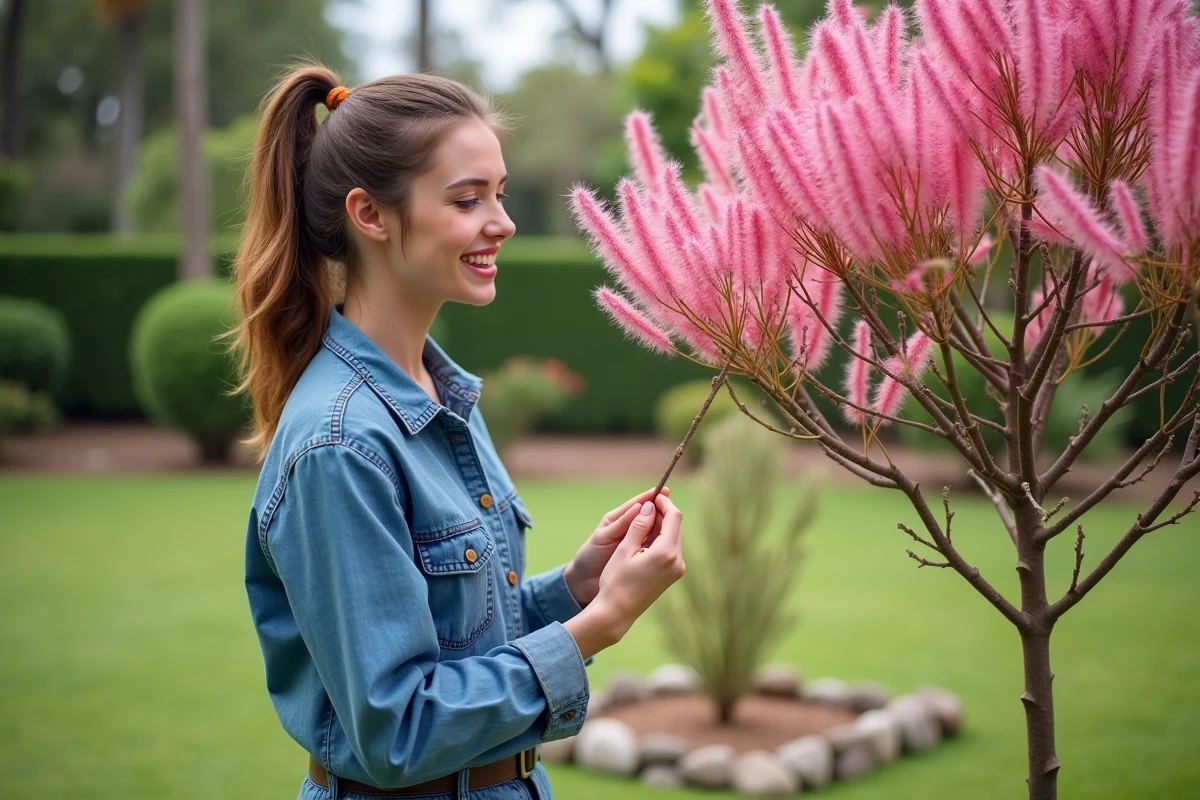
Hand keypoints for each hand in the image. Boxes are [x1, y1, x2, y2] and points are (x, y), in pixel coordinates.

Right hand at [563, 493, 685, 659]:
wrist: (616, 612)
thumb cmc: (616, 580)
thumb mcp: (624, 549)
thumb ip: (639, 525)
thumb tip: (649, 506)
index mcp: (666, 553)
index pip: (673, 517)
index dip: (664, 503)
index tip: (653, 496)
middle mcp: (677, 561)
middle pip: (677, 527)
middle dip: (664, 514)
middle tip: (647, 507)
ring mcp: (677, 570)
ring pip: (675, 538)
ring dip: (662, 526)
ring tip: (643, 522)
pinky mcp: (673, 576)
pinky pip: (671, 550)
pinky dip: (662, 540)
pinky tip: (646, 539)